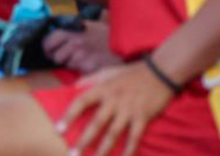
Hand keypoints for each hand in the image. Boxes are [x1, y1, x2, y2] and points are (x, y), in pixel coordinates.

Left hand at [43, 21, 121, 74]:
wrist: (127, 46)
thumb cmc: (108, 37)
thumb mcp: (90, 26)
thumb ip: (74, 30)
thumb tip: (56, 36)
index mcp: (74, 30)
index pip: (51, 38)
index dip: (48, 47)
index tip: (49, 52)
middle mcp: (76, 41)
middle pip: (57, 56)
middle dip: (62, 59)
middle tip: (71, 58)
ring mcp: (83, 54)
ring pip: (68, 65)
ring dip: (75, 65)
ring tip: (86, 59)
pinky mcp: (90, 66)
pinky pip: (80, 72)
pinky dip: (84, 70)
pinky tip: (93, 64)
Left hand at [58, 61, 174, 155]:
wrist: (160, 72)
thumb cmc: (130, 73)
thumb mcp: (107, 72)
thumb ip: (89, 80)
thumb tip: (72, 88)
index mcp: (103, 88)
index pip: (81, 102)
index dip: (68, 116)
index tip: (59, 130)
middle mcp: (114, 100)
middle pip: (96, 123)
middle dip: (84, 140)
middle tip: (73, 154)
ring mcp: (129, 110)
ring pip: (113, 133)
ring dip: (103, 149)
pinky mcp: (143, 117)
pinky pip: (134, 137)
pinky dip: (129, 150)